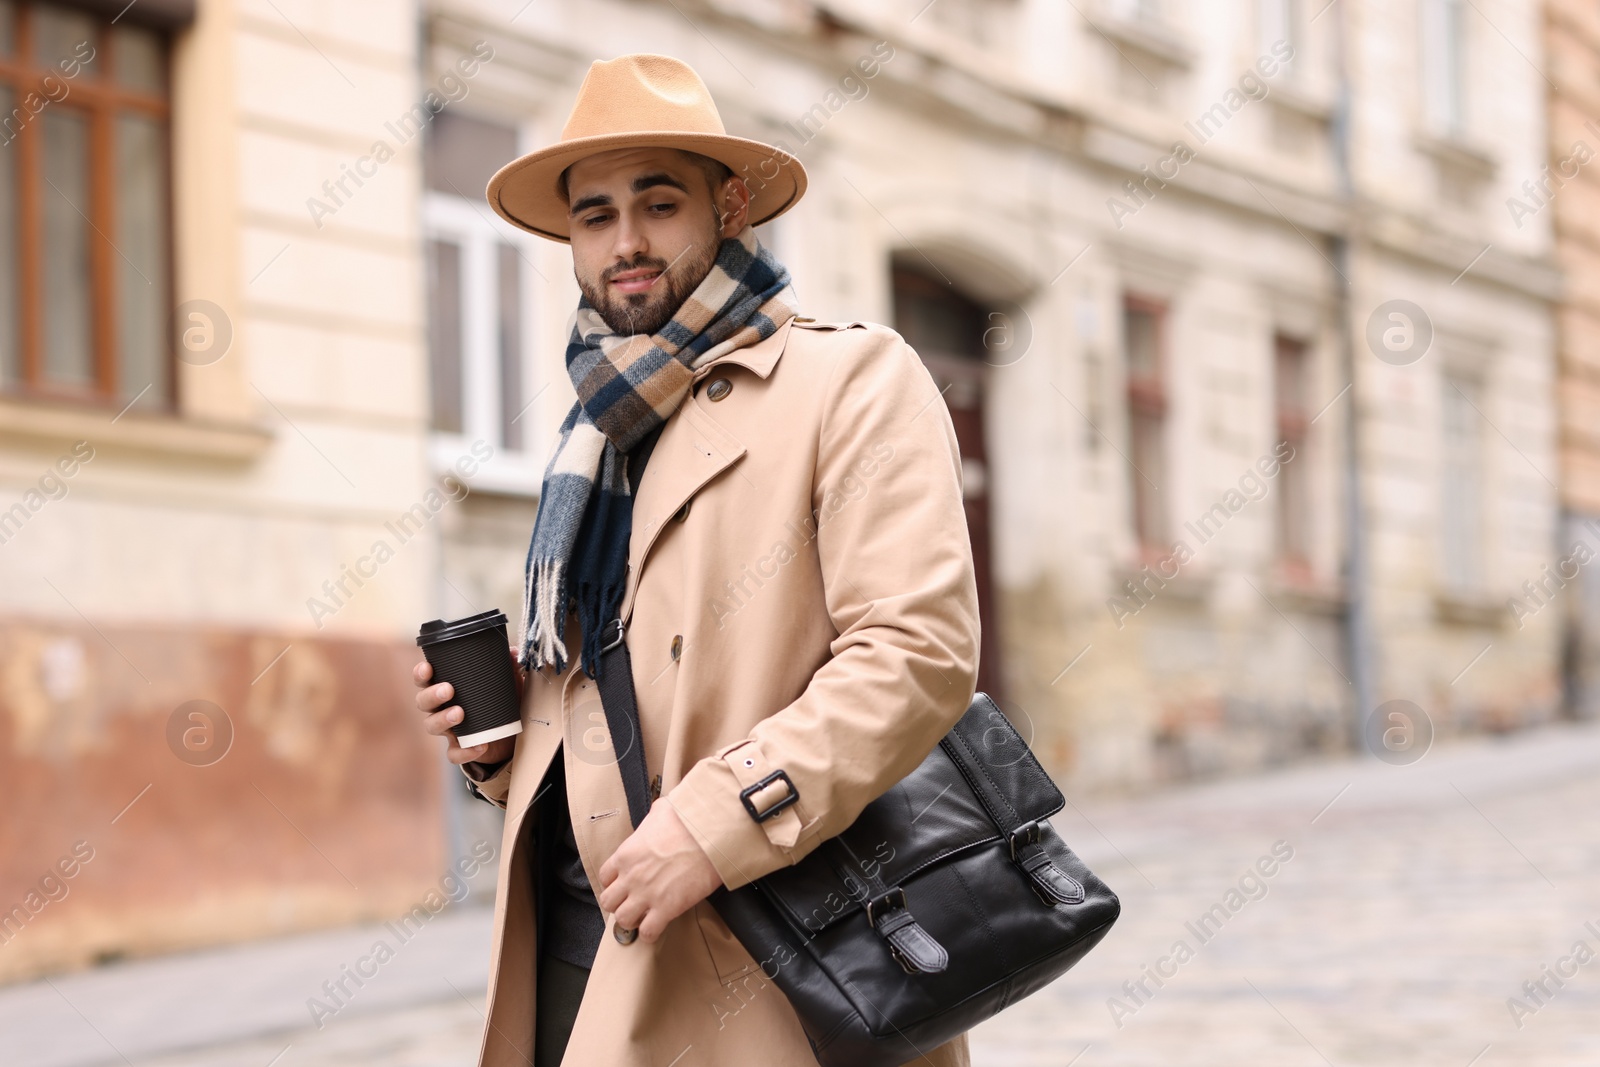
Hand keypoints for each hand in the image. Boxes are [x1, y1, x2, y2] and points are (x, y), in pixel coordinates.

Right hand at [413, 644, 522, 766]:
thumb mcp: (505, 682)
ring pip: (432, 726)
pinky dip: (465, 751)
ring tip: (460, 714)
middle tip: (448, 690)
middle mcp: (440, 708)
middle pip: (423, 702)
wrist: (509, 735)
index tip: (427, 668)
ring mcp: (448, 729)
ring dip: (443, 719)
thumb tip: (512, 651)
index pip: (424, 679)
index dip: (421, 673)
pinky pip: (454, 753)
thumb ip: (507, 666)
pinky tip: (480, 745)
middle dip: (432, 695)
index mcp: (445, 688)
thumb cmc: (498, 701)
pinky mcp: (459, 748)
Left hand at [598, 800, 722, 943]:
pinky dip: (650, 933)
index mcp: (626, 854)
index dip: (614, 882)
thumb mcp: (662, 811)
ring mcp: (646, 895)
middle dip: (618, 903)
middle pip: (608, 902)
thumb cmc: (687, 821)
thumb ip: (652, 817)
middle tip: (632, 902)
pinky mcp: (666, 909)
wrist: (709, 836)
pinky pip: (648, 932)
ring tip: (643, 916)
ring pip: (623, 920)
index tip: (624, 884)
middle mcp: (631, 877)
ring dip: (632, 920)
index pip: (605, 876)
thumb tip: (658, 813)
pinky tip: (657, 926)